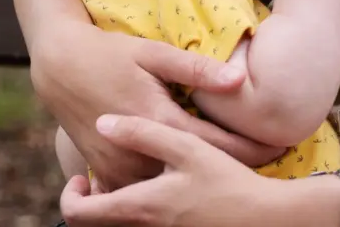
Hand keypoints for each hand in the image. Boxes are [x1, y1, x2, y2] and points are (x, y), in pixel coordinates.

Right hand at [30, 22, 288, 186]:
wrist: (59, 67)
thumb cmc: (109, 54)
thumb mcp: (152, 53)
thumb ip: (196, 69)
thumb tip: (240, 78)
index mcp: (160, 122)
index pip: (221, 146)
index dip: (257, 149)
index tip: (284, 145)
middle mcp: (142, 154)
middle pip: (201, 174)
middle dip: (235, 169)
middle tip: (269, 163)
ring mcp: (123, 168)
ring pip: (173, 189)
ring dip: (201, 181)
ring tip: (233, 174)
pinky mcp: (108, 173)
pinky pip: (144, 193)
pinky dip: (166, 187)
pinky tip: (185, 180)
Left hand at [59, 115, 335, 225]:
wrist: (268, 220)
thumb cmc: (227, 182)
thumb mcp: (186, 147)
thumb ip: (142, 133)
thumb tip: (103, 122)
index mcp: (139, 208)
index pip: (78, 215)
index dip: (70, 196)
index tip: (82, 176)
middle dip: (91, 204)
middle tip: (98, 180)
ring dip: (114, 210)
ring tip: (127, 183)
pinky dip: (137, 216)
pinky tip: (155, 195)